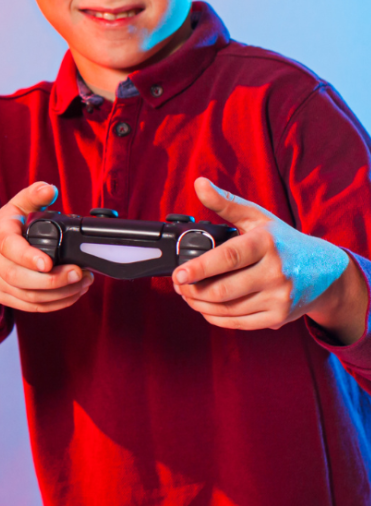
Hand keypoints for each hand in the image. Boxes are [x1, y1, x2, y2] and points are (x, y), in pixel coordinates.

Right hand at [0, 181, 94, 329]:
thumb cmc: (7, 228)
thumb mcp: (17, 206)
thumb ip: (34, 196)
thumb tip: (49, 189)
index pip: (9, 247)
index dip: (28, 257)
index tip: (49, 263)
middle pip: (20, 278)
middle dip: (53, 280)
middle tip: (78, 273)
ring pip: (28, 296)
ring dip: (60, 293)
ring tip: (83, 282)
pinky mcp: (5, 297)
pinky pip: (31, 307)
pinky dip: (55, 304)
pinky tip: (73, 293)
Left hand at [173, 178, 367, 342]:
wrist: (327, 272)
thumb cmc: (284, 242)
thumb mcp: (258, 218)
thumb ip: (226, 203)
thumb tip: (199, 184)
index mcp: (267, 244)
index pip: (229, 258)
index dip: (199, 268)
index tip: (178, 274)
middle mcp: (276, 272)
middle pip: (223, 289)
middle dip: (192, 290)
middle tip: (178, 284)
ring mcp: (279, 297)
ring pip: (227, 309)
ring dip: (199, 304)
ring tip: (187, 294)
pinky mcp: (278, 316)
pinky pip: (237, 322)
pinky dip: (215, 317)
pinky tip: (205, 307)